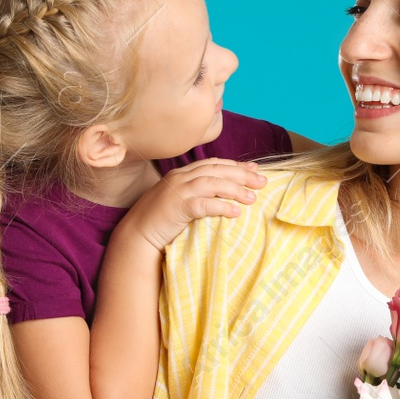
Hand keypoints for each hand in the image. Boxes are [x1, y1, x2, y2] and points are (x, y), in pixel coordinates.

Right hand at [121, 158, 267, 251]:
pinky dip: (221, 206)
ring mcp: (177, 191)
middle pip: (217, 170)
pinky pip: (204, 204)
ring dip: (235, 189)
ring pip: (212, 183)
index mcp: (182, 173)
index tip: (255, 169)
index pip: (213, 164)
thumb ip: (198, 193)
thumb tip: (223, 194)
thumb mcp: (180, 200)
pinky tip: (235, 212)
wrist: (137, 234)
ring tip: (253, 198)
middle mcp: (180, 178)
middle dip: (242, 175)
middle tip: (262, 182)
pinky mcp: (177, 207)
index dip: (235, 165)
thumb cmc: (161, 221)